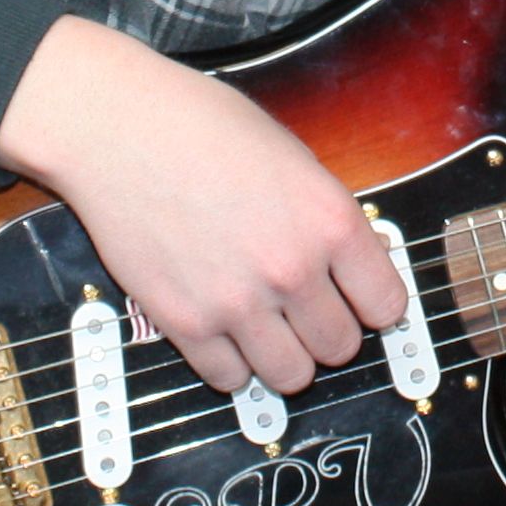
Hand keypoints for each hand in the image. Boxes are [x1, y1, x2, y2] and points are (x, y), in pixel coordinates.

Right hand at [0, 17, 406, 398]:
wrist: (118, 128)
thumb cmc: (200, 126)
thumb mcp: (292, 157)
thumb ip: (324, 219)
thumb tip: (349, 268)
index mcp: (329, 219)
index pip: (387, 307)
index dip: (372, 306)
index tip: (358, 303)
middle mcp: (292, 268)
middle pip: (341, 348)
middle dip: (326, 331)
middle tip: (303, 309)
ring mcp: (238, 301)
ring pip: (291, 376)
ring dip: (284, 356)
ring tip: (266, 326)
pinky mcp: (186, 322)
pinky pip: (230, 379)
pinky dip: (231, 363)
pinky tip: (224, 329)